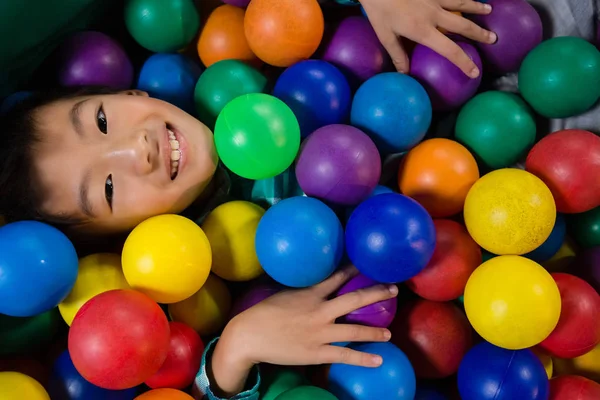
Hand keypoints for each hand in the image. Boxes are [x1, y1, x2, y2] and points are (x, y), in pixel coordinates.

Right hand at [208, 266, 397, 396]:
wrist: (249, 335)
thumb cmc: (263, 313)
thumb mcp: (284, 294)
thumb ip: (303, 291)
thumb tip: (316, 283)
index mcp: (310, 294)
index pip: (337, 277)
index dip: (355, 269)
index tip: (369, 264)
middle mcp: (319, 311)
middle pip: (354, 300)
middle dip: (376, 293)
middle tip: (394, 289)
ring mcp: (319, 333)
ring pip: (354, 331)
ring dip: (374, 332)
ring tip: (388, 333)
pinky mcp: (316, 353)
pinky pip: (344, 356)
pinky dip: (363, 358)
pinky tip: (379, 359)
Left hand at [361, 0, 496, 76]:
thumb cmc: (379, 10)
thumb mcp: (385, 35)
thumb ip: (397, 54)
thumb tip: (405, 74)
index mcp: (423, 30)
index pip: (449, 50)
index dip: (463, 62)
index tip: (474, 72)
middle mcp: (434, 14)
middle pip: (463, 25)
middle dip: (479, 33)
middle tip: (493, 39)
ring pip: (462, 3)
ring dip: (476, 7)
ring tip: (489, 11)